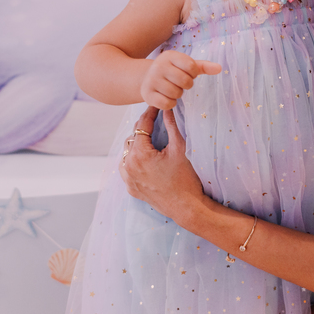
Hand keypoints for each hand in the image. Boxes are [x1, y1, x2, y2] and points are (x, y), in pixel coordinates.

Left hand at [121, 107, 204, 221]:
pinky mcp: (131, 188)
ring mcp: (128, 179)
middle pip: (133, 138)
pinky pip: (126, 168)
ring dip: (137, 144)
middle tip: (156, 120)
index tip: (157, 106)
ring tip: (150, 138)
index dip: (150, 113)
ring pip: (127, 152)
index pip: (142, 126)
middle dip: (144, 128)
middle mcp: (129, 166)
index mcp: (139, 155)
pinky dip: (133, 160)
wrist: (186, 207)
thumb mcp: (179, 148)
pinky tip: (144, 157)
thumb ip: (171, 126)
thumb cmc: (185, 178)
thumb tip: (167, 109)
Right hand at [139, 50, 220, 110]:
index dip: (194, 73)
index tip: (188, 73)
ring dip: (178, 94)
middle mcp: (158, 66)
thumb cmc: (172, 70)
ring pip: (177, 94)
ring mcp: (151, 80)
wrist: (146, 77)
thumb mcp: (185, 65)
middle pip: (185, 82)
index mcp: (170, 56)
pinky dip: (171, 103)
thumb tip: (220, 68)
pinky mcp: (147, 94)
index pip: (191, 66)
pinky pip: (167, 104)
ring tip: (172, 88)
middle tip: (180, 83)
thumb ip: (203, 66)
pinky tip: (166, 96)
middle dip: (187, 85)